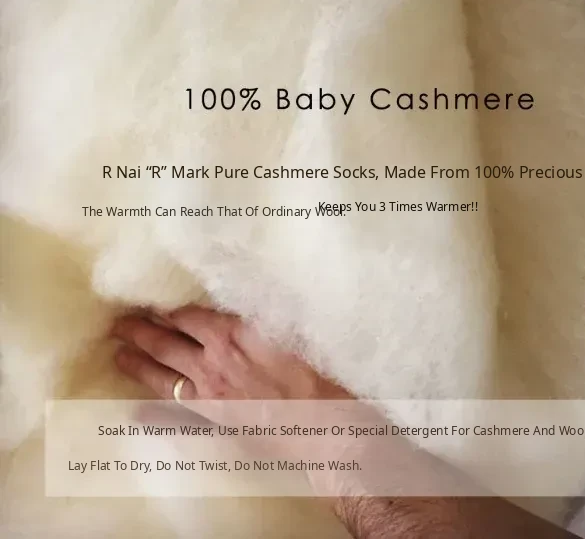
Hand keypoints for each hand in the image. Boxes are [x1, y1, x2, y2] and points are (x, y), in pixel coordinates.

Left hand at [112, 306, 350, 402]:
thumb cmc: (316, 374)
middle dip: (140, 331)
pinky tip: (138, 414)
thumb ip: (259, 314)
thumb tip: (240, 301)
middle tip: (119, 323)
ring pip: (163, 375)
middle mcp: (212, 360)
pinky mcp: (215, 420)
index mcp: (232, 332)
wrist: (323, 426)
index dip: (167, 308)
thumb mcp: (290, 330)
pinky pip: (174, 413)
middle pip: (166, 342)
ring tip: (119, 354)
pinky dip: (153, 413)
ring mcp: (210, 393)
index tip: (151, 301)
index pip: (187, 315)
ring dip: (138, 363)